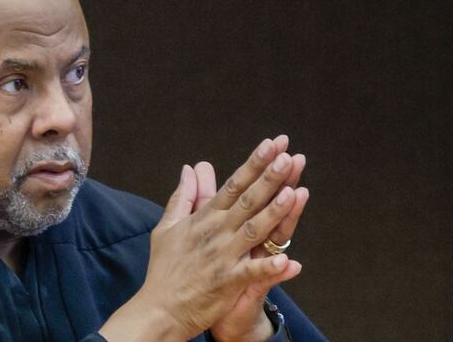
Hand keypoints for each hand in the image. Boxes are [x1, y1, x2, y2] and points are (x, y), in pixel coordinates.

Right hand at [99, 141, 301, 340]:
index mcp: (204, 219)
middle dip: (268, 178)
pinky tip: (290, 262)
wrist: (159, 308)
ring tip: (293, 193)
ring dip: (274, 212)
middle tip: (287, 156)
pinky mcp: (227, 282)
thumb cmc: (164, 268)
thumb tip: (190, 168)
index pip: (233, 185)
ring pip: (253, 230)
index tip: (271, 145)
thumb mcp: (167, 227)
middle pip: (247, 201)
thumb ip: (183, 196)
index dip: (253, 164)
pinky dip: (270, 268)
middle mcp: (216, 233)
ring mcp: (223, 257)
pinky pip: (252, 273)